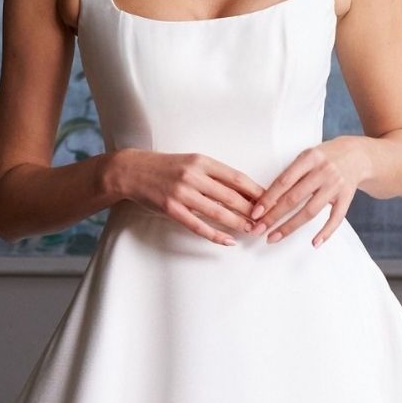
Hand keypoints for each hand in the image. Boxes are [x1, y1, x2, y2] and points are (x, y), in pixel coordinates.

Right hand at [116, 149, 264, 244]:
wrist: (132, 171)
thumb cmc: (165, 167)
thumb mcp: (191, 162)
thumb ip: (213, 174)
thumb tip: (241, 190)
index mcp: (201, 161)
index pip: (236, 177)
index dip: (255, 191)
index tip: (270, 200)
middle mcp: (193, 175)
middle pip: (230, 195)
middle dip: (251, 210)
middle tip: (265, 220)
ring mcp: (181, 193)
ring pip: (217, 211)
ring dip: (237, 223)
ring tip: (251, 231)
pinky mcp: (171, 209)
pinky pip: (198, 225)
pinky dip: (215, 235)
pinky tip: (228, 241)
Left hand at [247, 138, 367, 247]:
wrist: (357, 155)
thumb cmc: (325, 157)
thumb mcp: (307, 156)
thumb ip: (290, 174)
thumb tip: (266, 199)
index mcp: (310, 158)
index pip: (284, 182)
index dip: (268, 199)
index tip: (255, 213)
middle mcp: (323, 171)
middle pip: (294, 198)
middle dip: (273, 216)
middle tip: (258, 229)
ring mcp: (336, 185)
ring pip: (310, 211)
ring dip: (290, 227)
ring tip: (273, 237)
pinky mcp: (346, 197)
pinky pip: (336, 218)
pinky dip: (325, 232)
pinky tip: (314, 243)